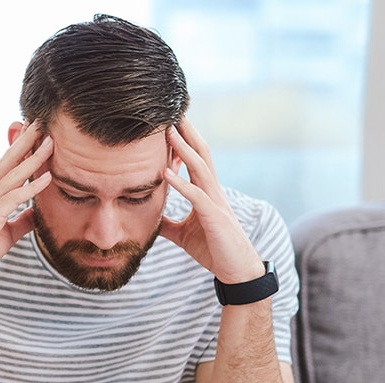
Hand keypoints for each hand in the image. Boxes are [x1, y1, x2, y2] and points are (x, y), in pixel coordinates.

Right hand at [0, 121, 53, 294]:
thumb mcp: (6, 233)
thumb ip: (22, 219)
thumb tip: (39, 211)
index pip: (7, 164)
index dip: (21, 146)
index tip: (36, 129)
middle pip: (8, 160)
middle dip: (26, 140)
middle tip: (42, 120)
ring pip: (13, 175)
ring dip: (34, 158)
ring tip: (51, 142)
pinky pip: (14, 198)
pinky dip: (31, 187)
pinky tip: (48, 178)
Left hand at [160, 118, 264, 283]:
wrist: (236, 271)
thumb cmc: (213, 249)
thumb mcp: (182, 233)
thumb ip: (167, 222)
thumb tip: (148, 217)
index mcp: (206, 192)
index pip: (195, 159)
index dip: (182, 140)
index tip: (168, 121)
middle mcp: (213, 191)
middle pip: (201, 153)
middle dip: (187, 132)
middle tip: (171, 110)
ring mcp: (216, 202)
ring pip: (200, 168)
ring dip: (183, 150)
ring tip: (168, 132)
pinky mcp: (215, 218)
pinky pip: (197, 196)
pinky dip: (181, 184)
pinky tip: (166, 173)